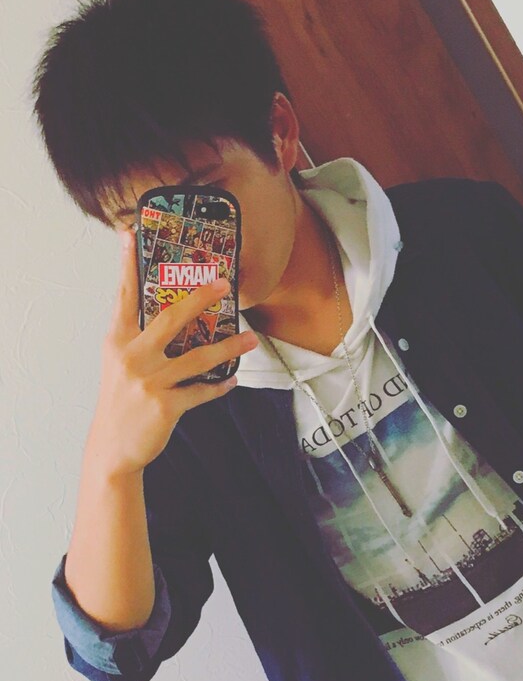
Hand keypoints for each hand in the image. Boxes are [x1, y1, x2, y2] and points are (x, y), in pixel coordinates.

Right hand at [85, 227, 257, 477]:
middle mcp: (132, 356)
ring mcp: (149, 381)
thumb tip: (173, 315)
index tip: (130, 233)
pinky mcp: (165, 405)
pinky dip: (220, 386)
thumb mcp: (120, 364)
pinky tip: (232, 381)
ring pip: (199, 357)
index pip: (124, 295)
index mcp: (117, 340)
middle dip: (200, 298)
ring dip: (230, 347)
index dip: (128, 264)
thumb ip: (139, 338)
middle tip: (224, 283)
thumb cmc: (121, 401)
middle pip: (171, 318)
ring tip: (250, 337)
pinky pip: (202, 390)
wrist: (113, 447)